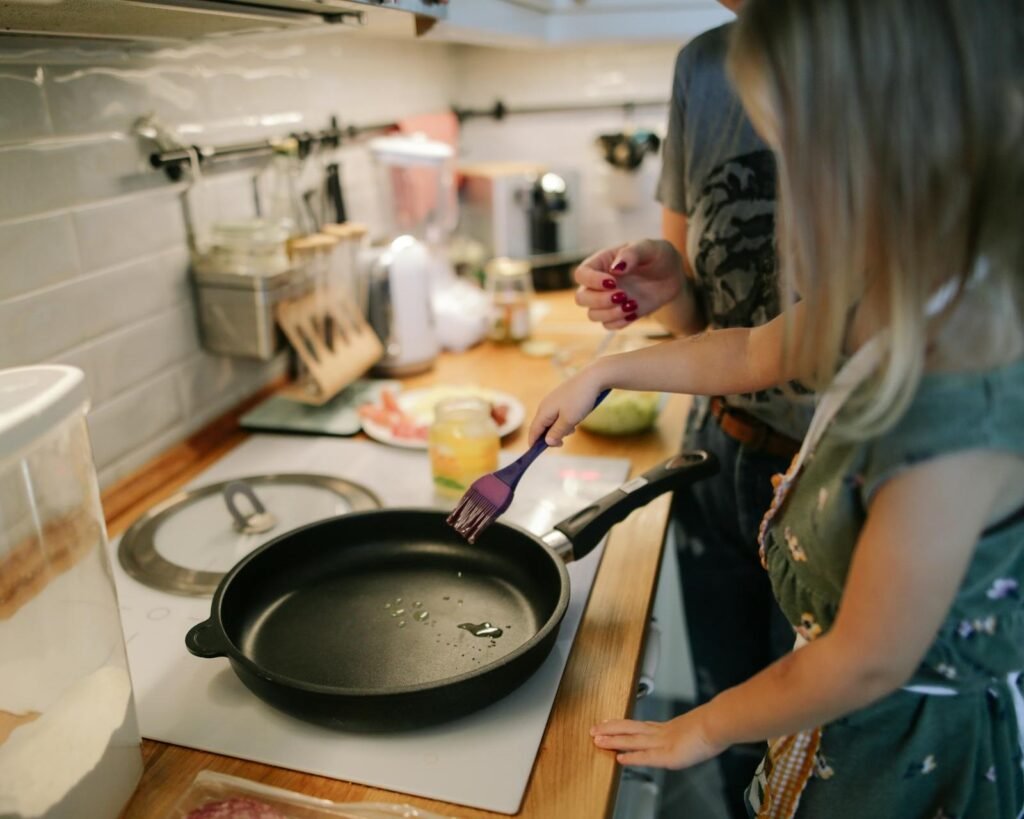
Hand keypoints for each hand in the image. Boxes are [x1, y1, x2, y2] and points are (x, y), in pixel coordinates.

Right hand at [528, 366, 606, 446]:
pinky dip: (564, 421)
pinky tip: (575, 420)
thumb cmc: (580, 400)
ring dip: (560, 429)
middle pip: (542, 427)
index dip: (534, 443)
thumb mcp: (569, 420)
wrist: (593, 378)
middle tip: (563, 442)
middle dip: (551, 437)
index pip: (533, 431)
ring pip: (552, 421)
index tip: (537, 454)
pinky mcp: (562, 398)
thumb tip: (546, 442)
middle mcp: (545, 406)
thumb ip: (556, 432)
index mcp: (544, 411)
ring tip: (573, 429)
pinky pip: (558, 414)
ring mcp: (553, 401)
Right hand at [574, 240, 684, 329]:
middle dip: (600, 300)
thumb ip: (632, 254)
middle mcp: (599, 283)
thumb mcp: (649, 248)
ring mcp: (607, 301)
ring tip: (632, 304)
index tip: (613, 282)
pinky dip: (619, 322)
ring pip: (592, 315)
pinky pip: (608, 325)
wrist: (672, 275)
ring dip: (610, 313)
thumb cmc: (658, 256)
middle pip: (581, 298)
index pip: (582, 274)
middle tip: (623, 295)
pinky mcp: (618, 314)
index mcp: (601, 263)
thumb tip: (616, 268)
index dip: (592, 281)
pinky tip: (634, 312)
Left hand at [591, 709, 725, 768]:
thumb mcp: (696, 728)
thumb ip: (688, 732)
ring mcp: (662, 743)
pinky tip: (619, 759)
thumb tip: (693, 733)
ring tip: (597, 740)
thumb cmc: (712, 725)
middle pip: (629, 729)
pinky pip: (646, 757)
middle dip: (610, 730)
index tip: (608, 723)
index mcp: (667, 728)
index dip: (622, 725)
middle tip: (593, 730)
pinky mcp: (668, 755)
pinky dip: (632, 757)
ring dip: (613, 741)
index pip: (639, 726)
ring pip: (632, 740)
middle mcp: (660, 733)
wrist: (718, 723)